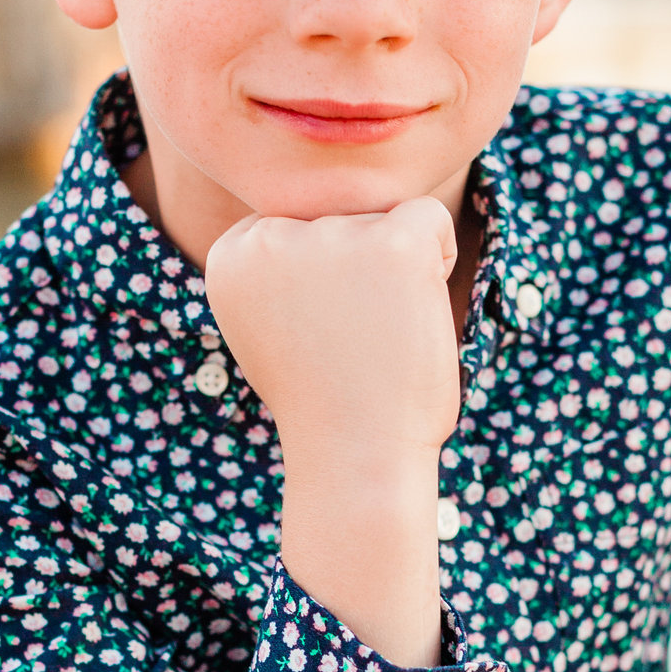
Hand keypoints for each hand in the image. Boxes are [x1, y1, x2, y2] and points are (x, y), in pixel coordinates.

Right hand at [205, 199, 461, 664]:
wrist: (355, 455)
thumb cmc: (326, 400)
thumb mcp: (275, 324)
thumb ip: (282, 267)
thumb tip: (320, 219)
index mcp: (230, 255)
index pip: (297, 225)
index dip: (324, 278)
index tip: (316, 333)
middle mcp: (269, 235)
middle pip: (343, 216)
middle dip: (360, 269)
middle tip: (351, 340)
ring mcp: (331, 235)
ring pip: (385, 217)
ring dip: (397, 270)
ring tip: (379, 333)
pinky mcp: (392, 243)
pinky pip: (432, 219)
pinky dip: (439, 259)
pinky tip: (413, 311)